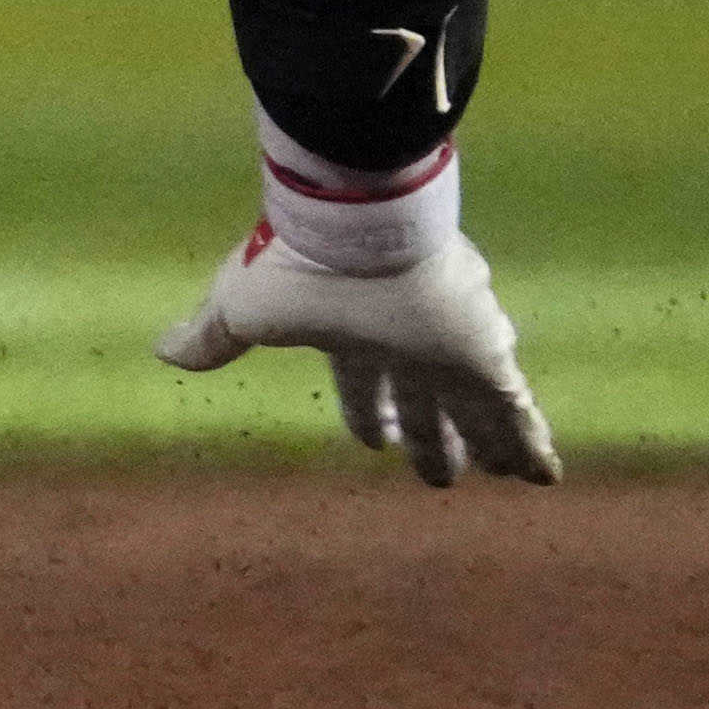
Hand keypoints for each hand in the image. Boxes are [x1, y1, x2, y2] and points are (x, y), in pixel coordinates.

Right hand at [157, 226, 558, 484]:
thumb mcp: (243, 309)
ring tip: (505, 475)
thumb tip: (163, 351)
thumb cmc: (299, 269)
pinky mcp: (488, 360)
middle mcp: (409, 343)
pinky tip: (545, 475)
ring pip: (476, 411)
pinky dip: (530, 445)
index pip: (364, 381)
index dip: (367, 411)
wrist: (360, 233)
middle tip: (441, 473)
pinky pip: (517, 413)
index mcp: (354, 332)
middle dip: (432, 435)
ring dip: (488, 444)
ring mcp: (453, 352)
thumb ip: (212, 334)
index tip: (373, 439)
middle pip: (426, 401)